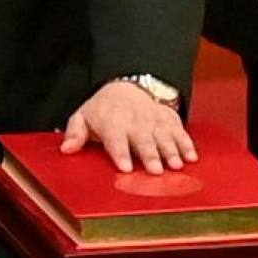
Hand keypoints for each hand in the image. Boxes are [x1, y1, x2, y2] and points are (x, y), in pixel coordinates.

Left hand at [60, 80, 197, 174]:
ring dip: (171, 151)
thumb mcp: (83, 117)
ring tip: (176, 166)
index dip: (120, 153)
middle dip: (150, 154)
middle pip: (143, 140)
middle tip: (155, 170)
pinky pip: (180, 132)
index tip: (124, 168)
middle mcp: (135, 122)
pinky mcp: (169, 121)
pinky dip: (187, 144)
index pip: (116, 139)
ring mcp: (154, 120)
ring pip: (164, 137)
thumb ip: (75, 133)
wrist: (128, 87)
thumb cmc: (103, 111)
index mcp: (112, 123)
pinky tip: (191, 157)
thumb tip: (66, 149)